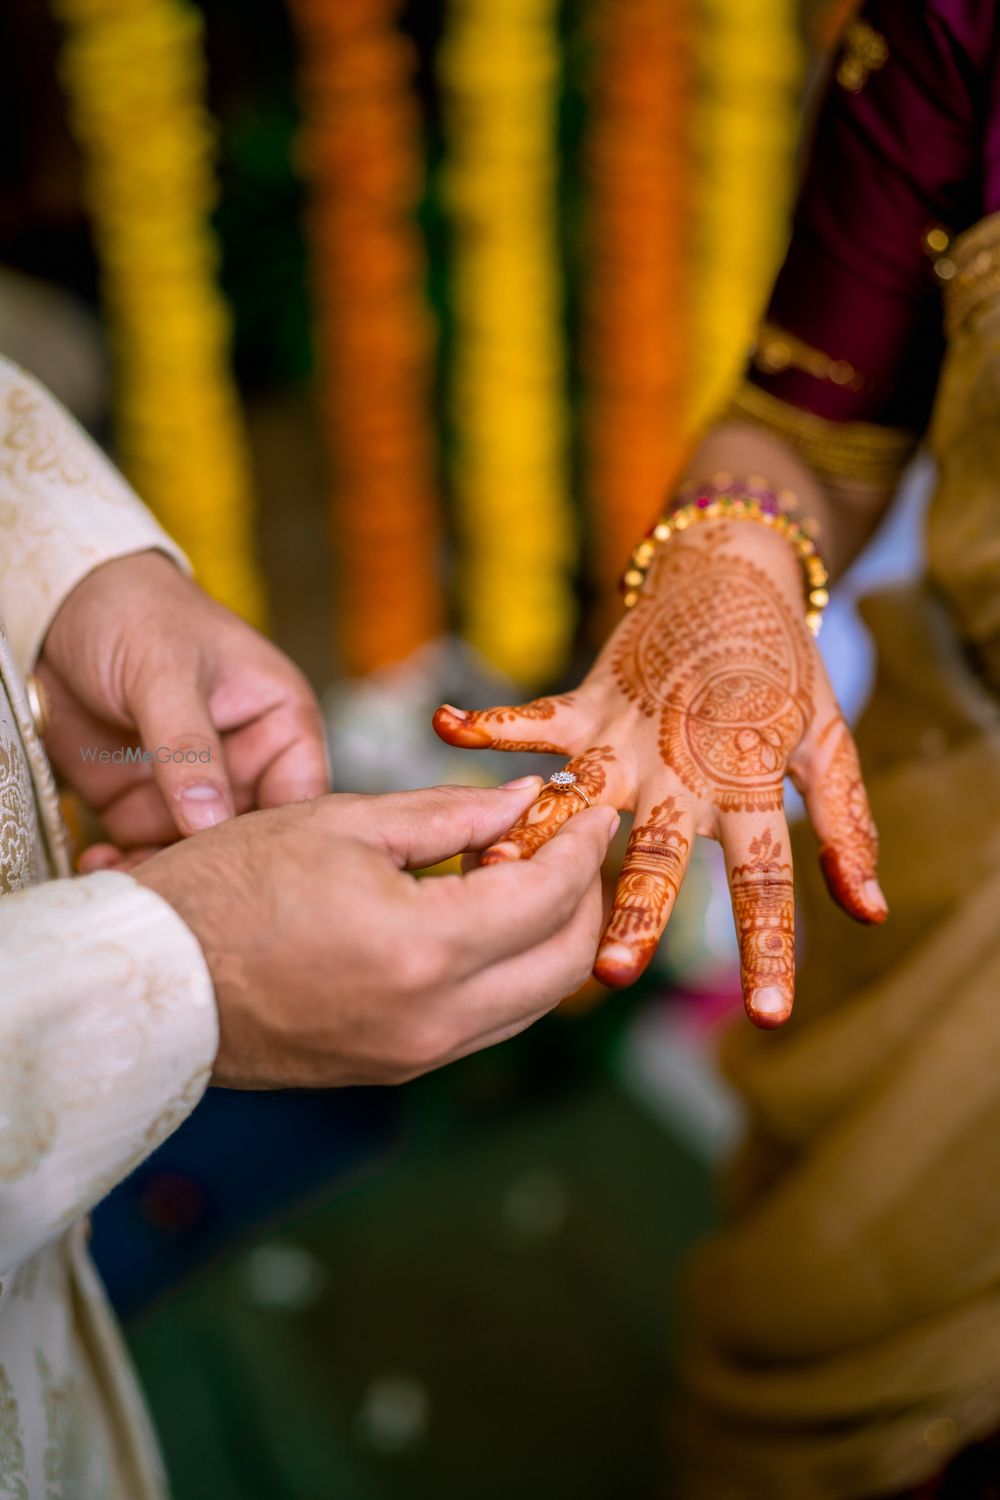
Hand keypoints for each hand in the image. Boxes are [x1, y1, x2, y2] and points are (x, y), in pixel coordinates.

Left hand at [38, 551, 328, 858]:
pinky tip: (103, 865)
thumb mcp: (165, 672)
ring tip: (132, 879)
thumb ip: (188, 748)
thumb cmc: (134, 611)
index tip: (247, 869)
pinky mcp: (141, 803)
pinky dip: (128, 866)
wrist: (56, 607)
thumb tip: (208, 821)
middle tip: (184, 887)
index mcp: (280, 721)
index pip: (301, 795)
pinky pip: (147, 852)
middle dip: (218, 868)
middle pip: (251, 837)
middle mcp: (245, 761)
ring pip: (197, 855)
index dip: (284, 838)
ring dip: (167, 873)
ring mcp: (193, 787)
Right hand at [132, 780, 618, 1086]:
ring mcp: (415, 1057)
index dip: (582, 842)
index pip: (549, 895)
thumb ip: (450, 814)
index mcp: (423, 949)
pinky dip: (507, 970)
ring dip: (550, 937)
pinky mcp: (395, 1069)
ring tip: (523, 871)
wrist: (149, 980)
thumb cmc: (226, 886)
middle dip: (584, 894)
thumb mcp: (342, 823)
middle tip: (569, 839)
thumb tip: (526, 800)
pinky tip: (479, 917)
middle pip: (563, 964)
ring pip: (532, 1002)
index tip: (594, 805)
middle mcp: (433, 1019)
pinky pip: (486, 1023)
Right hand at [433, 520, 886, 1028]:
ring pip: (579, 797)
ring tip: (494, 874)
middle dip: (635, 910)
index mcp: (747, 783)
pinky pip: (535, 717)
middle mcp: (683, 767)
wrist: (732, 574)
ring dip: (538, 835)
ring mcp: (628, 735)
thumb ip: (847, 825)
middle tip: (613, 972)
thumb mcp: (828, 741)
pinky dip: (491, 722)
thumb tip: (869, 913)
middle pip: (658, 851)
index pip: (763, 876)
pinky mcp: (588, 703)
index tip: (765, 1017)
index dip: (767, 946)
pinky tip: (444, 727)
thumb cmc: (781, 669)